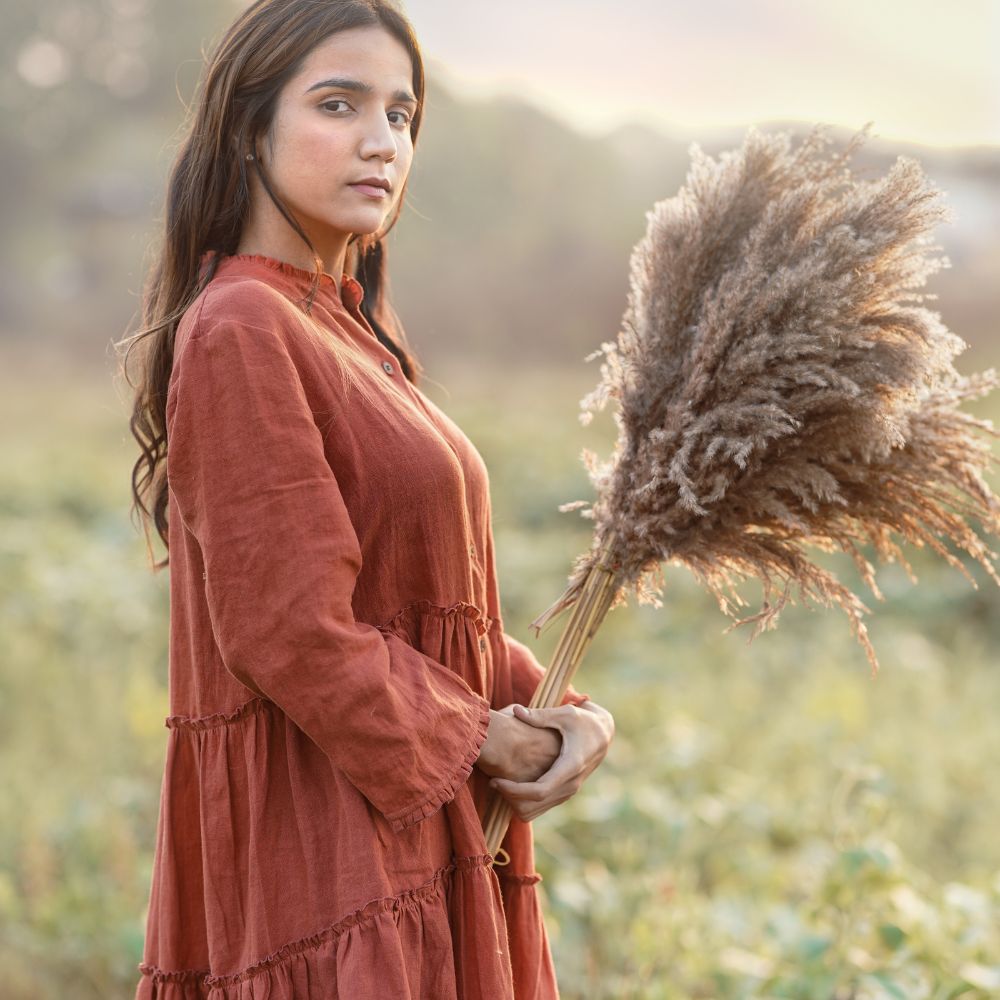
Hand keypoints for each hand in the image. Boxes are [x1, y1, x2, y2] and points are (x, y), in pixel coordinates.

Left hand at [488, 700, 613, 822]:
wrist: (604, 734)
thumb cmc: (583, 721)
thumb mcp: (565, 714)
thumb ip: (540, 716)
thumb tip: (516, 711)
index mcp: (570, 766)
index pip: (539, 791)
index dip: (514, 790)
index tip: (496, 780)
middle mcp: (570, 784)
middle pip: (534, 805)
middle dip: (510, 797)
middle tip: (493, 781)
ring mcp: (568, 791)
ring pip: (536, 811)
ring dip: (515, 802)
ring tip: (499, 783)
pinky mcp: (564, 792)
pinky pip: (540, 807)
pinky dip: (523, 802)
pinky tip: (512, 784)